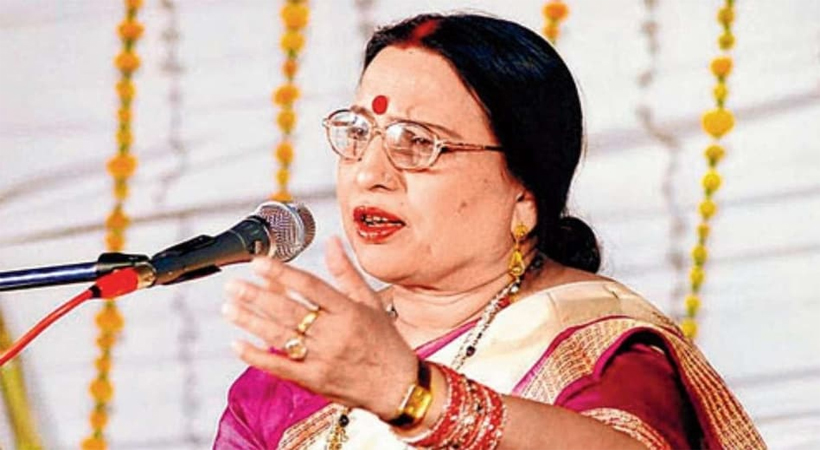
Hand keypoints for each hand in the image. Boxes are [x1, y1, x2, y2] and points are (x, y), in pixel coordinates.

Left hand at [222, 236, 418, 419]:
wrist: (397, 387)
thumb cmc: (385, 342)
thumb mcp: (371, 302)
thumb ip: (346, 273)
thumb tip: (331, 242)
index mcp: (349, 311)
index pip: (310, 287)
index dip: (282, 274)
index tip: (259, 263)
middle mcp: (334, 334)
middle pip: (289, 311)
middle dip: (257, 296)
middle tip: (233, 285)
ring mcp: (322, 359)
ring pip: (280, 336)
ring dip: (251, 321)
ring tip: (229, 307)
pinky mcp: (314, 380)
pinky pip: (280, 367)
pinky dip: (257, 356)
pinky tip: (238, 344)